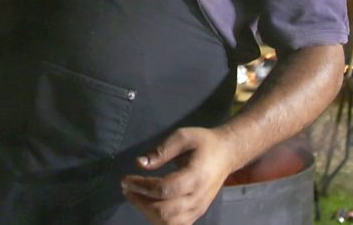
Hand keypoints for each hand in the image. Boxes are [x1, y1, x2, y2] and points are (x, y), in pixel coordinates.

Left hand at [121, 127, 238, 224]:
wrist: (226, 154)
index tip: (126, 179)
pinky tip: (148, 205)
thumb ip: (161, 151)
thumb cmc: (204, 143)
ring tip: (135, 196)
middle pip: (164, 211)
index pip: (164, 190)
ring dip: (147, 212)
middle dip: (140, 201)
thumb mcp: (182, 137)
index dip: (142, 187)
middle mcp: (198, 198)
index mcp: (195, 176)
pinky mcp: (197, 213)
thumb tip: (140, 163)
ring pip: (169, 223)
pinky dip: (159, 219)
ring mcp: (198, 209)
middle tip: (127, 188)